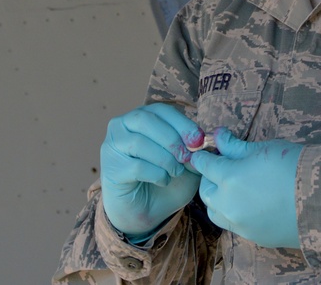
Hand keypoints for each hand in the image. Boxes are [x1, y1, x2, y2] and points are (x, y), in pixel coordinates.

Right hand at [100, 103, 203, 239]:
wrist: (146, 211)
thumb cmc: (165, 180)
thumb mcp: (187, 162)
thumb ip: (195, 149)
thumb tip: (209, 139)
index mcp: (141, 117)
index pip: (161, 110)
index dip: (181, 123)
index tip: (198, 140)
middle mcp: (122, 126)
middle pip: (146, 120)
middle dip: (171, 138)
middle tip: (187, 157)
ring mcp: (112, 146)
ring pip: (139, 142)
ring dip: (164, 158)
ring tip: (176, 172)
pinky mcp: (111, 169)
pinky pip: (135, 166)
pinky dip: (156, 173)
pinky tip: (163, 180)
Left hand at [191, 128, 302, 248]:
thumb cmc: (295, 166)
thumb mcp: (264, 149)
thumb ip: (236, 145)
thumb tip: (219, 134)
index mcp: (229, 178)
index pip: (203, 165)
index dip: (204, 156)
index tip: (207, 152)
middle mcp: (229, 204)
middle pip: (206, 191)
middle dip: (210, 178)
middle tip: (224, 167)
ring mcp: (241, 224)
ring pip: (215, 212)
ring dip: (218, 199)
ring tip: (234, 188)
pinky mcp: (254, 237)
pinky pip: (235, 225)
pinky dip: (235, 214)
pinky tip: (252, 203)